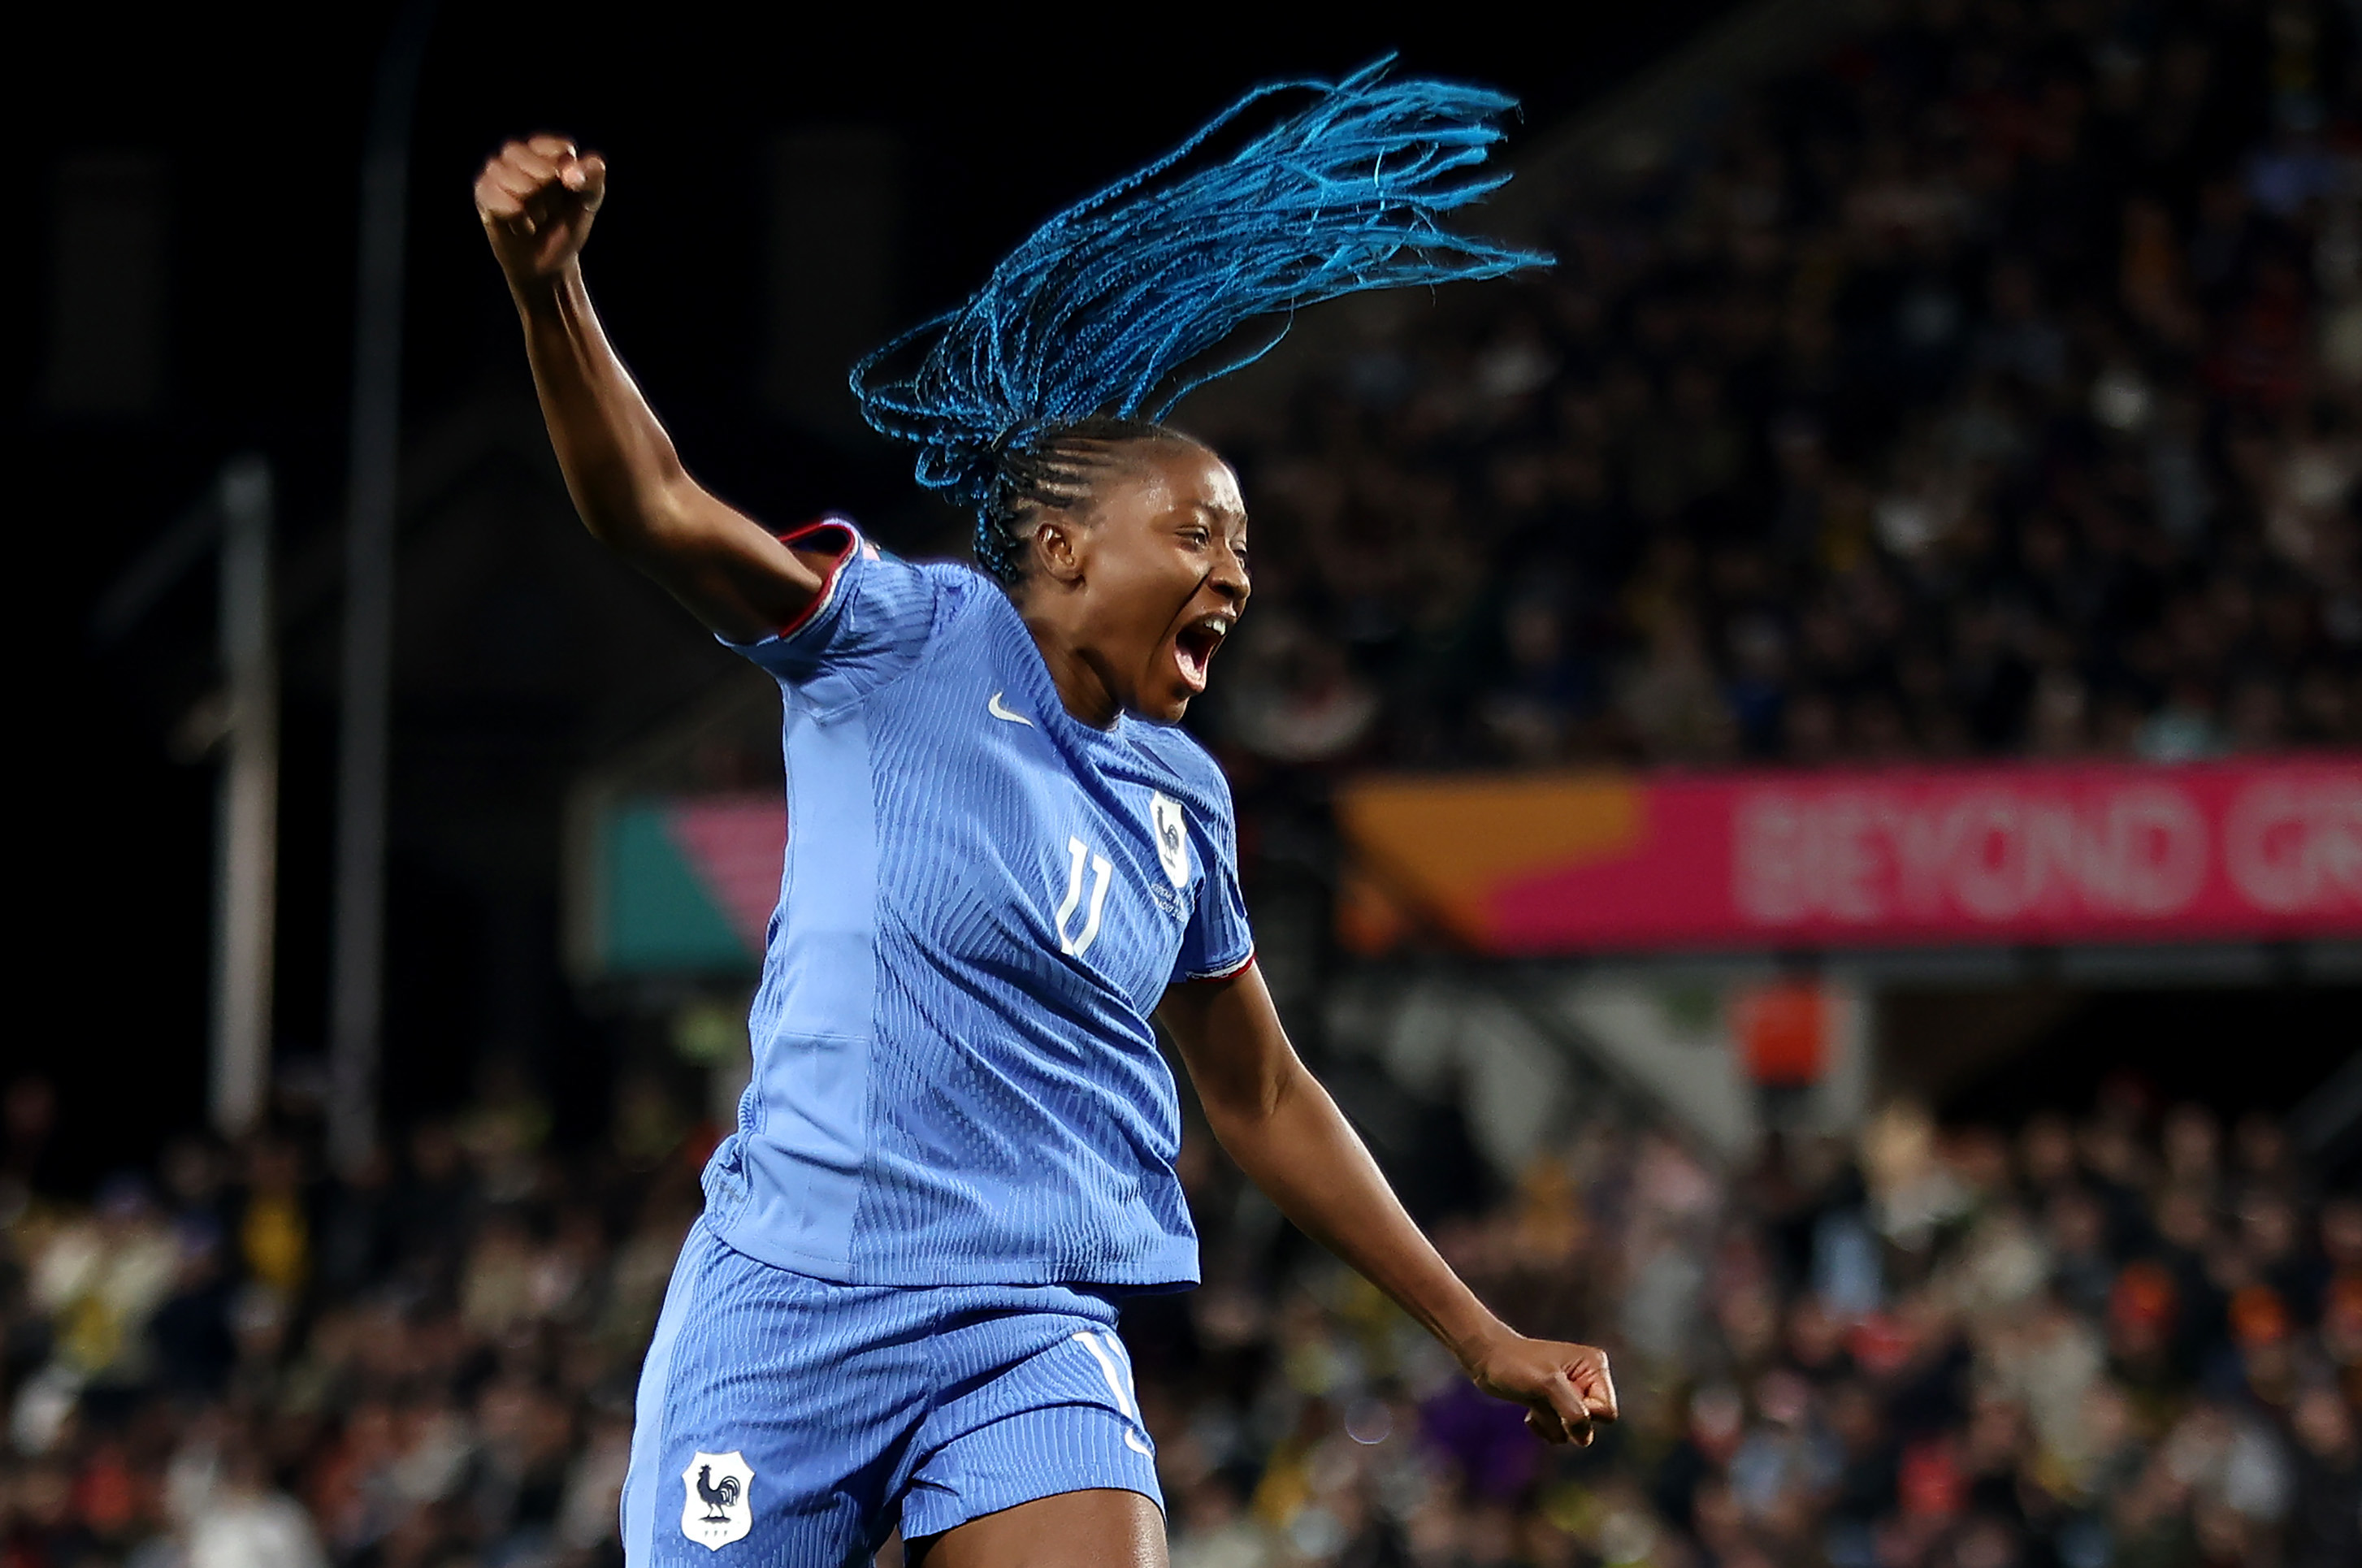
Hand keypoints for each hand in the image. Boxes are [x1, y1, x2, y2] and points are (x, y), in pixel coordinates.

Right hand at [475, 135, 605, 287]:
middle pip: (526, 158)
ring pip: (506, 174)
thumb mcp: (587, 203)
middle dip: (545, 190)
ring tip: (537, 218)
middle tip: (551, 210)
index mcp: (549, 152)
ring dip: (529, 204)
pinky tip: (524, 226)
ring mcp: (497, 172)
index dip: (568, 171)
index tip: (573, 188)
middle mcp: (519, 155)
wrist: (548, 263)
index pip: (560, 148)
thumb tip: (580, 168)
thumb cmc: (567, 227)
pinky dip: (513, 214)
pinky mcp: (483, 192)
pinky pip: (492, 194)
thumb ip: (591, 180)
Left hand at [1465, 1333, 1618, 1445]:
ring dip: (1552, 1424)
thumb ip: (1573, 1412)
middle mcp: (1588, 1379)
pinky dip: (1544, 1427)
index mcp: (1594, 1366)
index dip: (1585, 1415)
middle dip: (1567, 1420)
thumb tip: (1584, 1437)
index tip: (1561, 1402)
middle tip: (1546, 1400)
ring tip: (1535, 1402)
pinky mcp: (1556, 1405)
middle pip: (1593, 1424)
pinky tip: (1530, 1411)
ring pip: (1576, 1432)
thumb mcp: (1547, 1385)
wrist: (1486, 1360)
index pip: (1607, 1412)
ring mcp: (1572, 1393)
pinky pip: (1561, 1433)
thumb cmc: (1515, 1365)